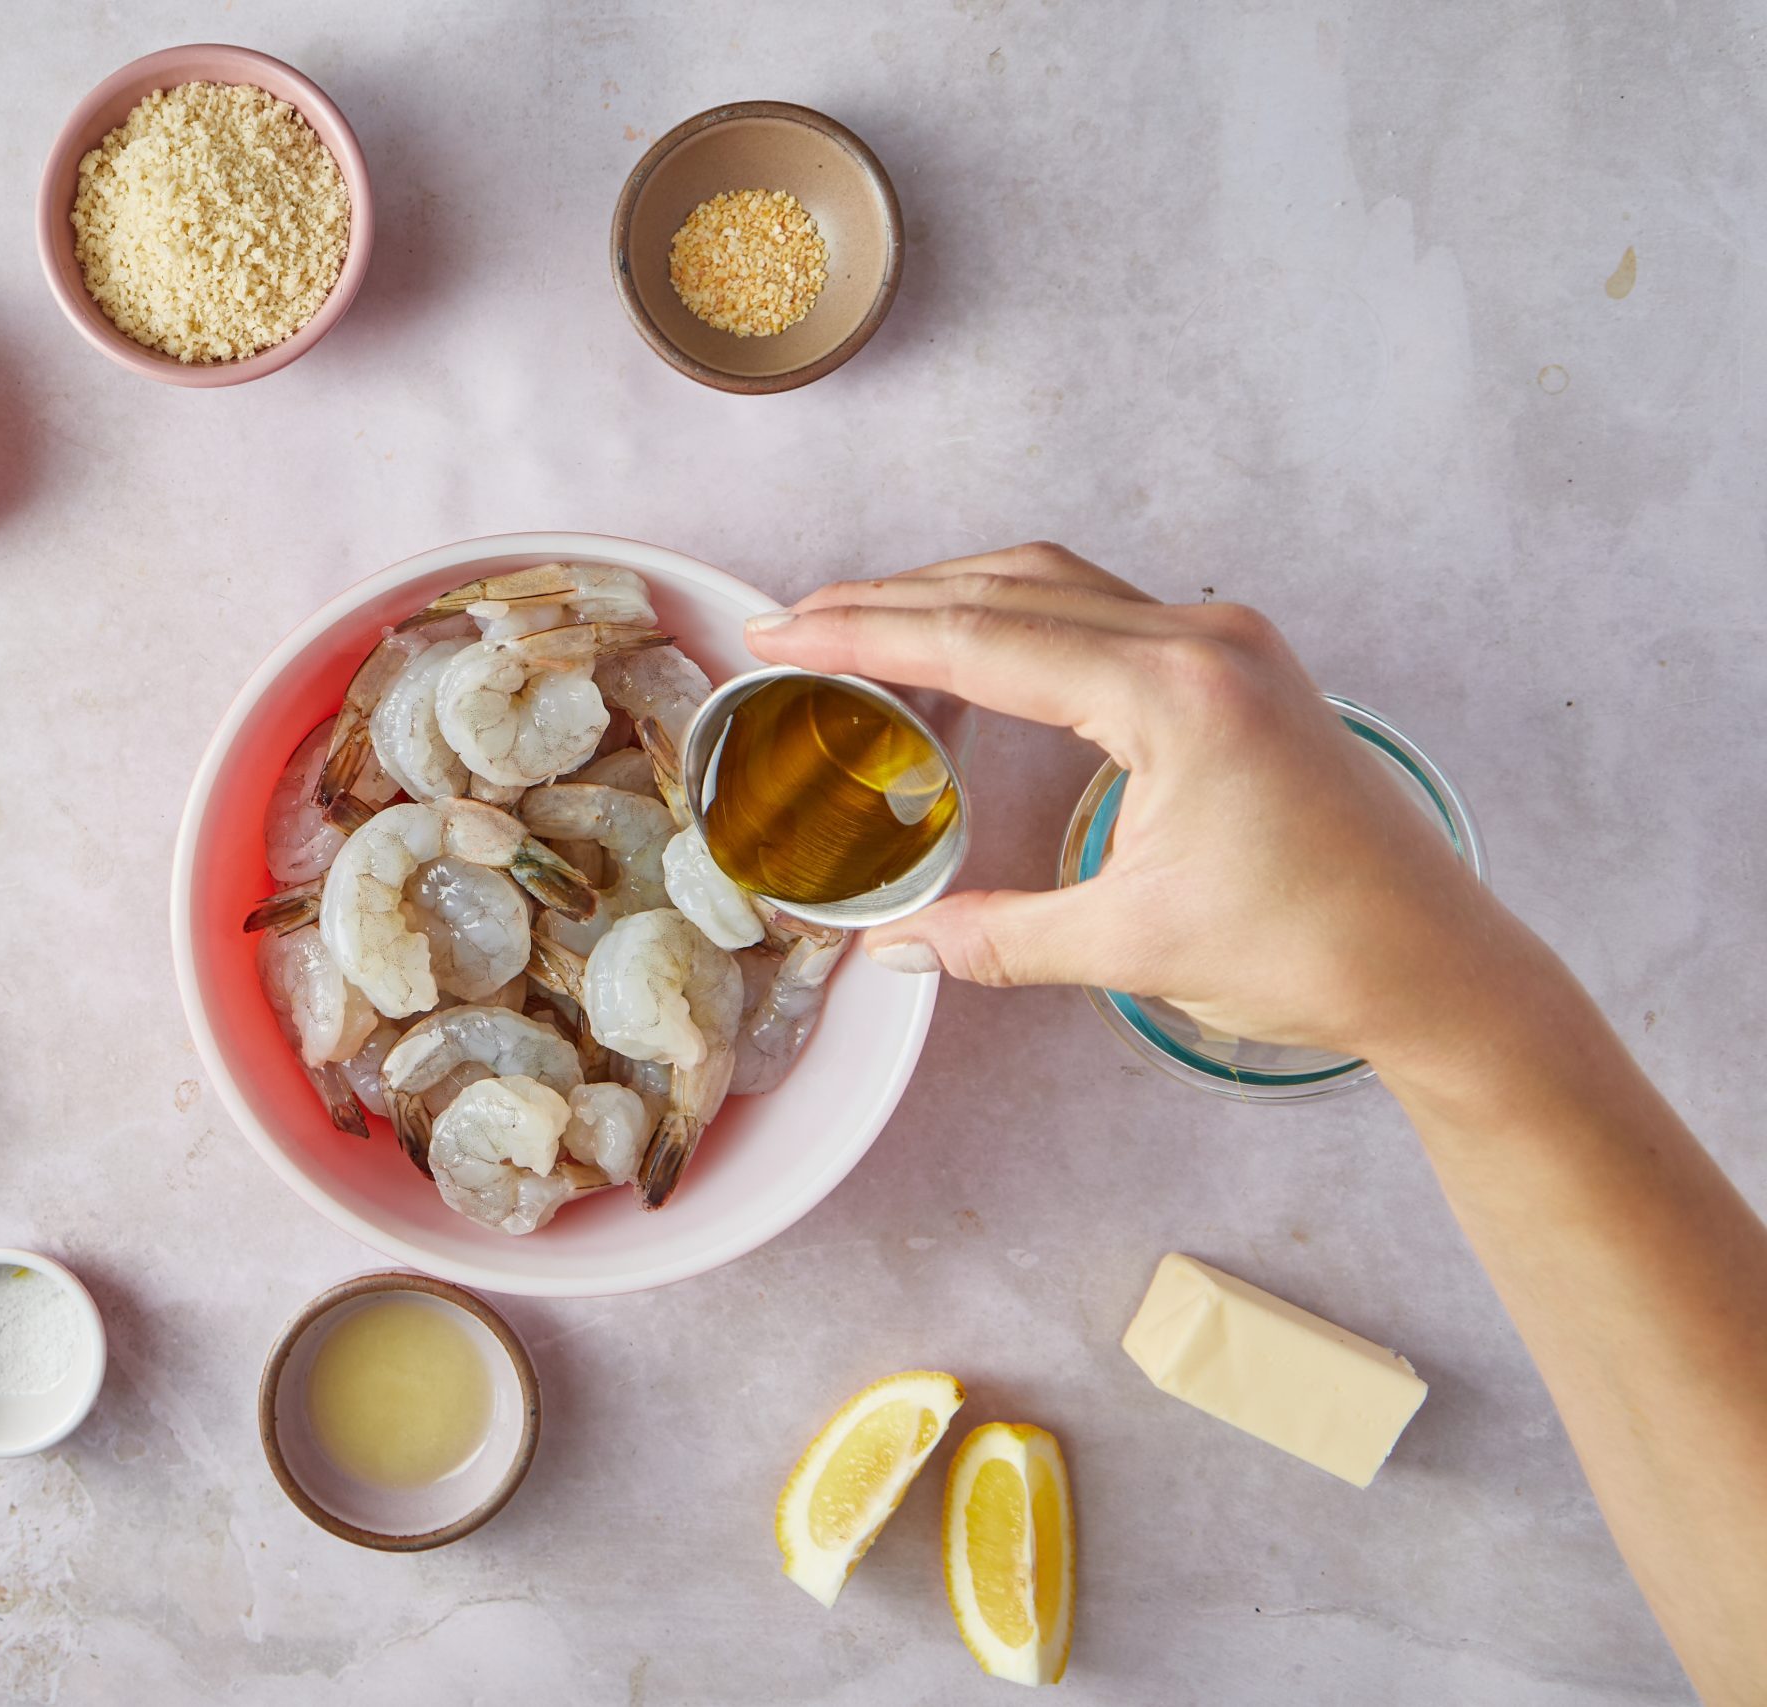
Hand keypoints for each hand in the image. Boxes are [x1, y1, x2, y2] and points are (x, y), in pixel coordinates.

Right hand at [744, 543, 1523, 1068]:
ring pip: (1053, 585)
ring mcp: (1226, 643)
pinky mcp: (1236, 665)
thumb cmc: (1307, 952)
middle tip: (793, 622)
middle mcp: (1202, 641)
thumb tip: (890, 948)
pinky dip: (1013, 618)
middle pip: (1008, 590)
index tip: (782, 632)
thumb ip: (995, 938)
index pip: (982, 643)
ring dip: (950, 596)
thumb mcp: (1130, 947)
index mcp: (1174, 694)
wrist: (1437, 964)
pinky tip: (964, 648)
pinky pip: (1098, 612)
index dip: (866, 635)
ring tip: (857, 624)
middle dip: (890, 600)